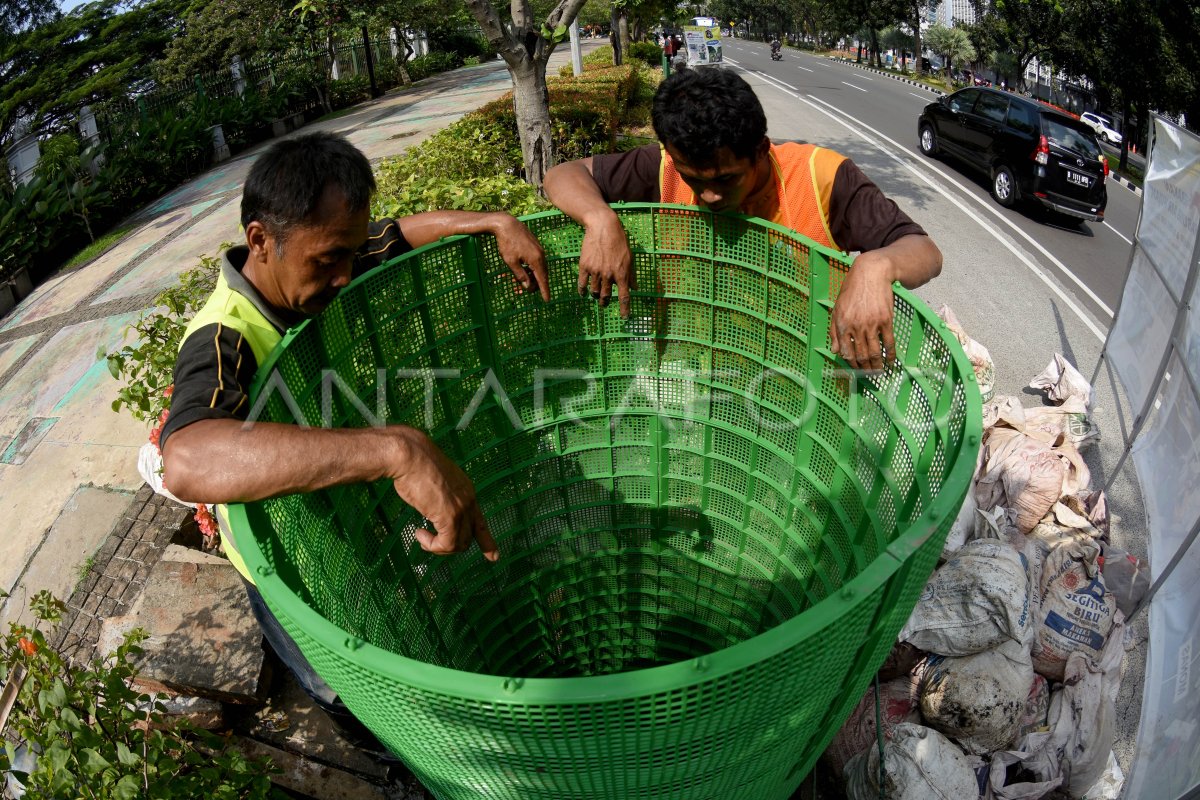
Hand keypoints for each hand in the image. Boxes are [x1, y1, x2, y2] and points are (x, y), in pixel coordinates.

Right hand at [390, 428, 498, 561]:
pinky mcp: (450, 516)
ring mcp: (461, 508)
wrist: (409, 455)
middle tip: (427, 539)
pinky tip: (420, 534)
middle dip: (449, 545)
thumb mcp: (434, 483)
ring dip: (438, 546)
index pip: (480, 522)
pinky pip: (447, 544)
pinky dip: (433, 546)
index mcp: (466, 491)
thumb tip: (432, 509)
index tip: (494, 557)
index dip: (487, 541)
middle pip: (468, 537)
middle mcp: (469, 500)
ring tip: (422, 537)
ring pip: (459, 544)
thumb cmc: (414, 465)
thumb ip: (439, 499)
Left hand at [490, 213, 549, 301]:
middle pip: (543, 274)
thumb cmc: (506, 243)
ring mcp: (539, 249)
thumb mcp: (511, 262)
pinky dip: (534, 268)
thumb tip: (528, 286)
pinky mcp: (535, 245)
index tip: (547, 300)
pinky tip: (526, 269)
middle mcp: (541, 254)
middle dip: (538, 284)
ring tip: (527, 282)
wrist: (506, 224)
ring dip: (535, 276)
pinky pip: (538, 260)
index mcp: (536, 259)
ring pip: (540, 267)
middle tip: (530, 292)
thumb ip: (520, 275)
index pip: (542, 279)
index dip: (544, 290)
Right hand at [577, 211, 636, 315]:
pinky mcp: (585, 266)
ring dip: (596, 296)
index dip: (625, 309)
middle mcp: (608, 275)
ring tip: (596, 296)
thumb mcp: (630, 257)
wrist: (603, 227)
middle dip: (606, 302)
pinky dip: (583, 291)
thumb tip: (635, 288)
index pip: (624, 296)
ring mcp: (595, 272)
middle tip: (605, 303)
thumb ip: (632, 274)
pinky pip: (582, 284)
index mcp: (622, 274)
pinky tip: (583, 293)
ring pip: (595, 292)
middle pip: (606, 296)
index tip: (624, 318)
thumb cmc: (619, 241)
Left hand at [828, 251, 895, 371]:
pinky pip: (889, 343)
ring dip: (877, 366)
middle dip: (865, 369)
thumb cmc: (852, 290)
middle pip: (861, 355)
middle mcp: (855, 327)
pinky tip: (891, 361)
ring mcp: (871, 324)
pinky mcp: (886, 320)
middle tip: (869, 375)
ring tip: (879, 372)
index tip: (855, 370)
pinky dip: (891, 355)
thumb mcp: (837, 309)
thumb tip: (834, 351)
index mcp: (841, 324)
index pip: (845, 352)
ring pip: (874, 352)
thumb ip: (834, 331)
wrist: (871, 274)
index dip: (851, 364)